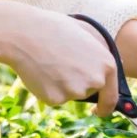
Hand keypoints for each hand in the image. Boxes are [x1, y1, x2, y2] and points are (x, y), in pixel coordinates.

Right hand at [1, 5, 119, 114]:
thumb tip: (113, 64)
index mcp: (107, 64)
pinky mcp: (55, 99)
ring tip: (49, 62)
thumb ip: (99, 51)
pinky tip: (40, 71)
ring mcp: (75, 91)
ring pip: (69, 95)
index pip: (112, 96)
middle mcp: (95, 80)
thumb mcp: (84, 33)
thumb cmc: (53, 28)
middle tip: (60, 67)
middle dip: (77, 85)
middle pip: (88, 93)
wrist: (24, 33)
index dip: (105, 106)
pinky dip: (46, 88)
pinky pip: (53, 98)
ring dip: (61, 85)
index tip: (97, 109)